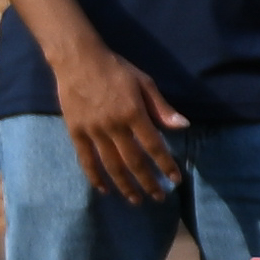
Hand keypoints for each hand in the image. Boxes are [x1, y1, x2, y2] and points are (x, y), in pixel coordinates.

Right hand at [48, 30, 185, 206]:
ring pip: (111, 165)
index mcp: (134, 113)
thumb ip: (162, 108)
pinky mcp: (76, 132)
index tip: (175, 179)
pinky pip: (86, 160)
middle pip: (134, 161)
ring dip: (125, 185)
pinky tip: (105, 189)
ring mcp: (93, 131)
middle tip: (159, 197)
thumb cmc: (116, 69)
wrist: (78, 60)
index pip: (154, 145)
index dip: (166, 164)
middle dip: (148, 182)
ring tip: (136, 200)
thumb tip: (183, 126)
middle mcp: (114, 126)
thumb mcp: (144, 83)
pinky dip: (95, 177)